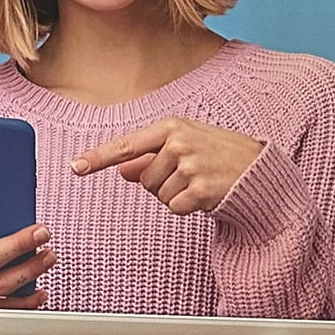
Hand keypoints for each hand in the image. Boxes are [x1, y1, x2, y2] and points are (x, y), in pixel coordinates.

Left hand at [72, 118, 263, 215]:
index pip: (127, 145)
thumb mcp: (186, 145)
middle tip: (191, 174)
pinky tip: (207, 194)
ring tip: (201, 182)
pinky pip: (174, 207)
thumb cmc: (220, 154)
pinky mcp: (200, 189)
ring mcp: (190, 165)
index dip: (98, 157)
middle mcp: (178, 143)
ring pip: (158, 195)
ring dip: (176, 195)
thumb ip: (152, 155)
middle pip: (143, 178)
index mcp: (171, 127)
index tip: (75, 167)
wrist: (259, 170)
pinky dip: (187, 207)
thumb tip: (122, 169)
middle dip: (162, 183)